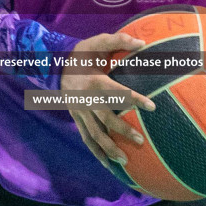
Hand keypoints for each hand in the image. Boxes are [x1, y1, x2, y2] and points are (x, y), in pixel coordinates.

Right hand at [61, 32, 153, 172]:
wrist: (53, 64)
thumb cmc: (82, 53)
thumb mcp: (97, 41)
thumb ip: (118, 40)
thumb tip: (141, 43)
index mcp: (93, 81)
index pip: (116, 92)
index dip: (133, 99)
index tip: (152, 107)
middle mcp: (85, 99)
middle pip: (104, 118)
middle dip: (121, 130)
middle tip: (140, 141)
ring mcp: (79, 111)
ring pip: (94, 133)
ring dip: (109, 148)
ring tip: (125, 160)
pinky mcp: (76, 118)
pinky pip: (86, 138)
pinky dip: (96, 152)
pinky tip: (109, 165)